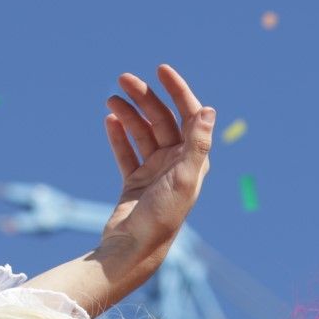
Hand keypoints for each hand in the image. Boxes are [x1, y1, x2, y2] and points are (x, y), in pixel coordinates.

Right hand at [100, 64, 214, 266]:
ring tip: (111, 98)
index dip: (178, 91)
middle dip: (144, 97)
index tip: (161, 70)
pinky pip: (126, 152)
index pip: (189, 116)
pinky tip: (109, 119)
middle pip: (162, 120)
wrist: (135, 248)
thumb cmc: (163, 216)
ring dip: (128, 113)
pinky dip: (118, 135)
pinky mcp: (134, 182)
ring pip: (142, 133)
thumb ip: (197, 144)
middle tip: (123, 78)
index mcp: (192, 161)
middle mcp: (175, 164)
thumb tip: (209, 109)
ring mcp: (154, 173)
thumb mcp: (184, 178)